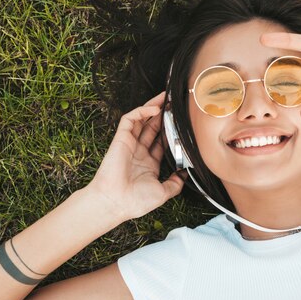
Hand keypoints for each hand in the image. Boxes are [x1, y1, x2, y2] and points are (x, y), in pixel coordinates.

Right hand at [85, 92, 184, 219]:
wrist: (115, 202)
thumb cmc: (135, 201)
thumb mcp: (163, 193)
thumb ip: (175, 183)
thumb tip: (185, 174)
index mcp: (149, 164)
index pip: (162, 142)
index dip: (171, 131)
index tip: (183, 123)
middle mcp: (139, 152)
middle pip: (153, 127)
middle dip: (164, 114)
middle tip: (175, 102)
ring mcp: (130, 144)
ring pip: (142, 119)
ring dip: (154, 107)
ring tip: (167, 96)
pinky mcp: (121, 139)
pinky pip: (130, 120)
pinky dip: (142, 112)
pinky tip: (155, 108)